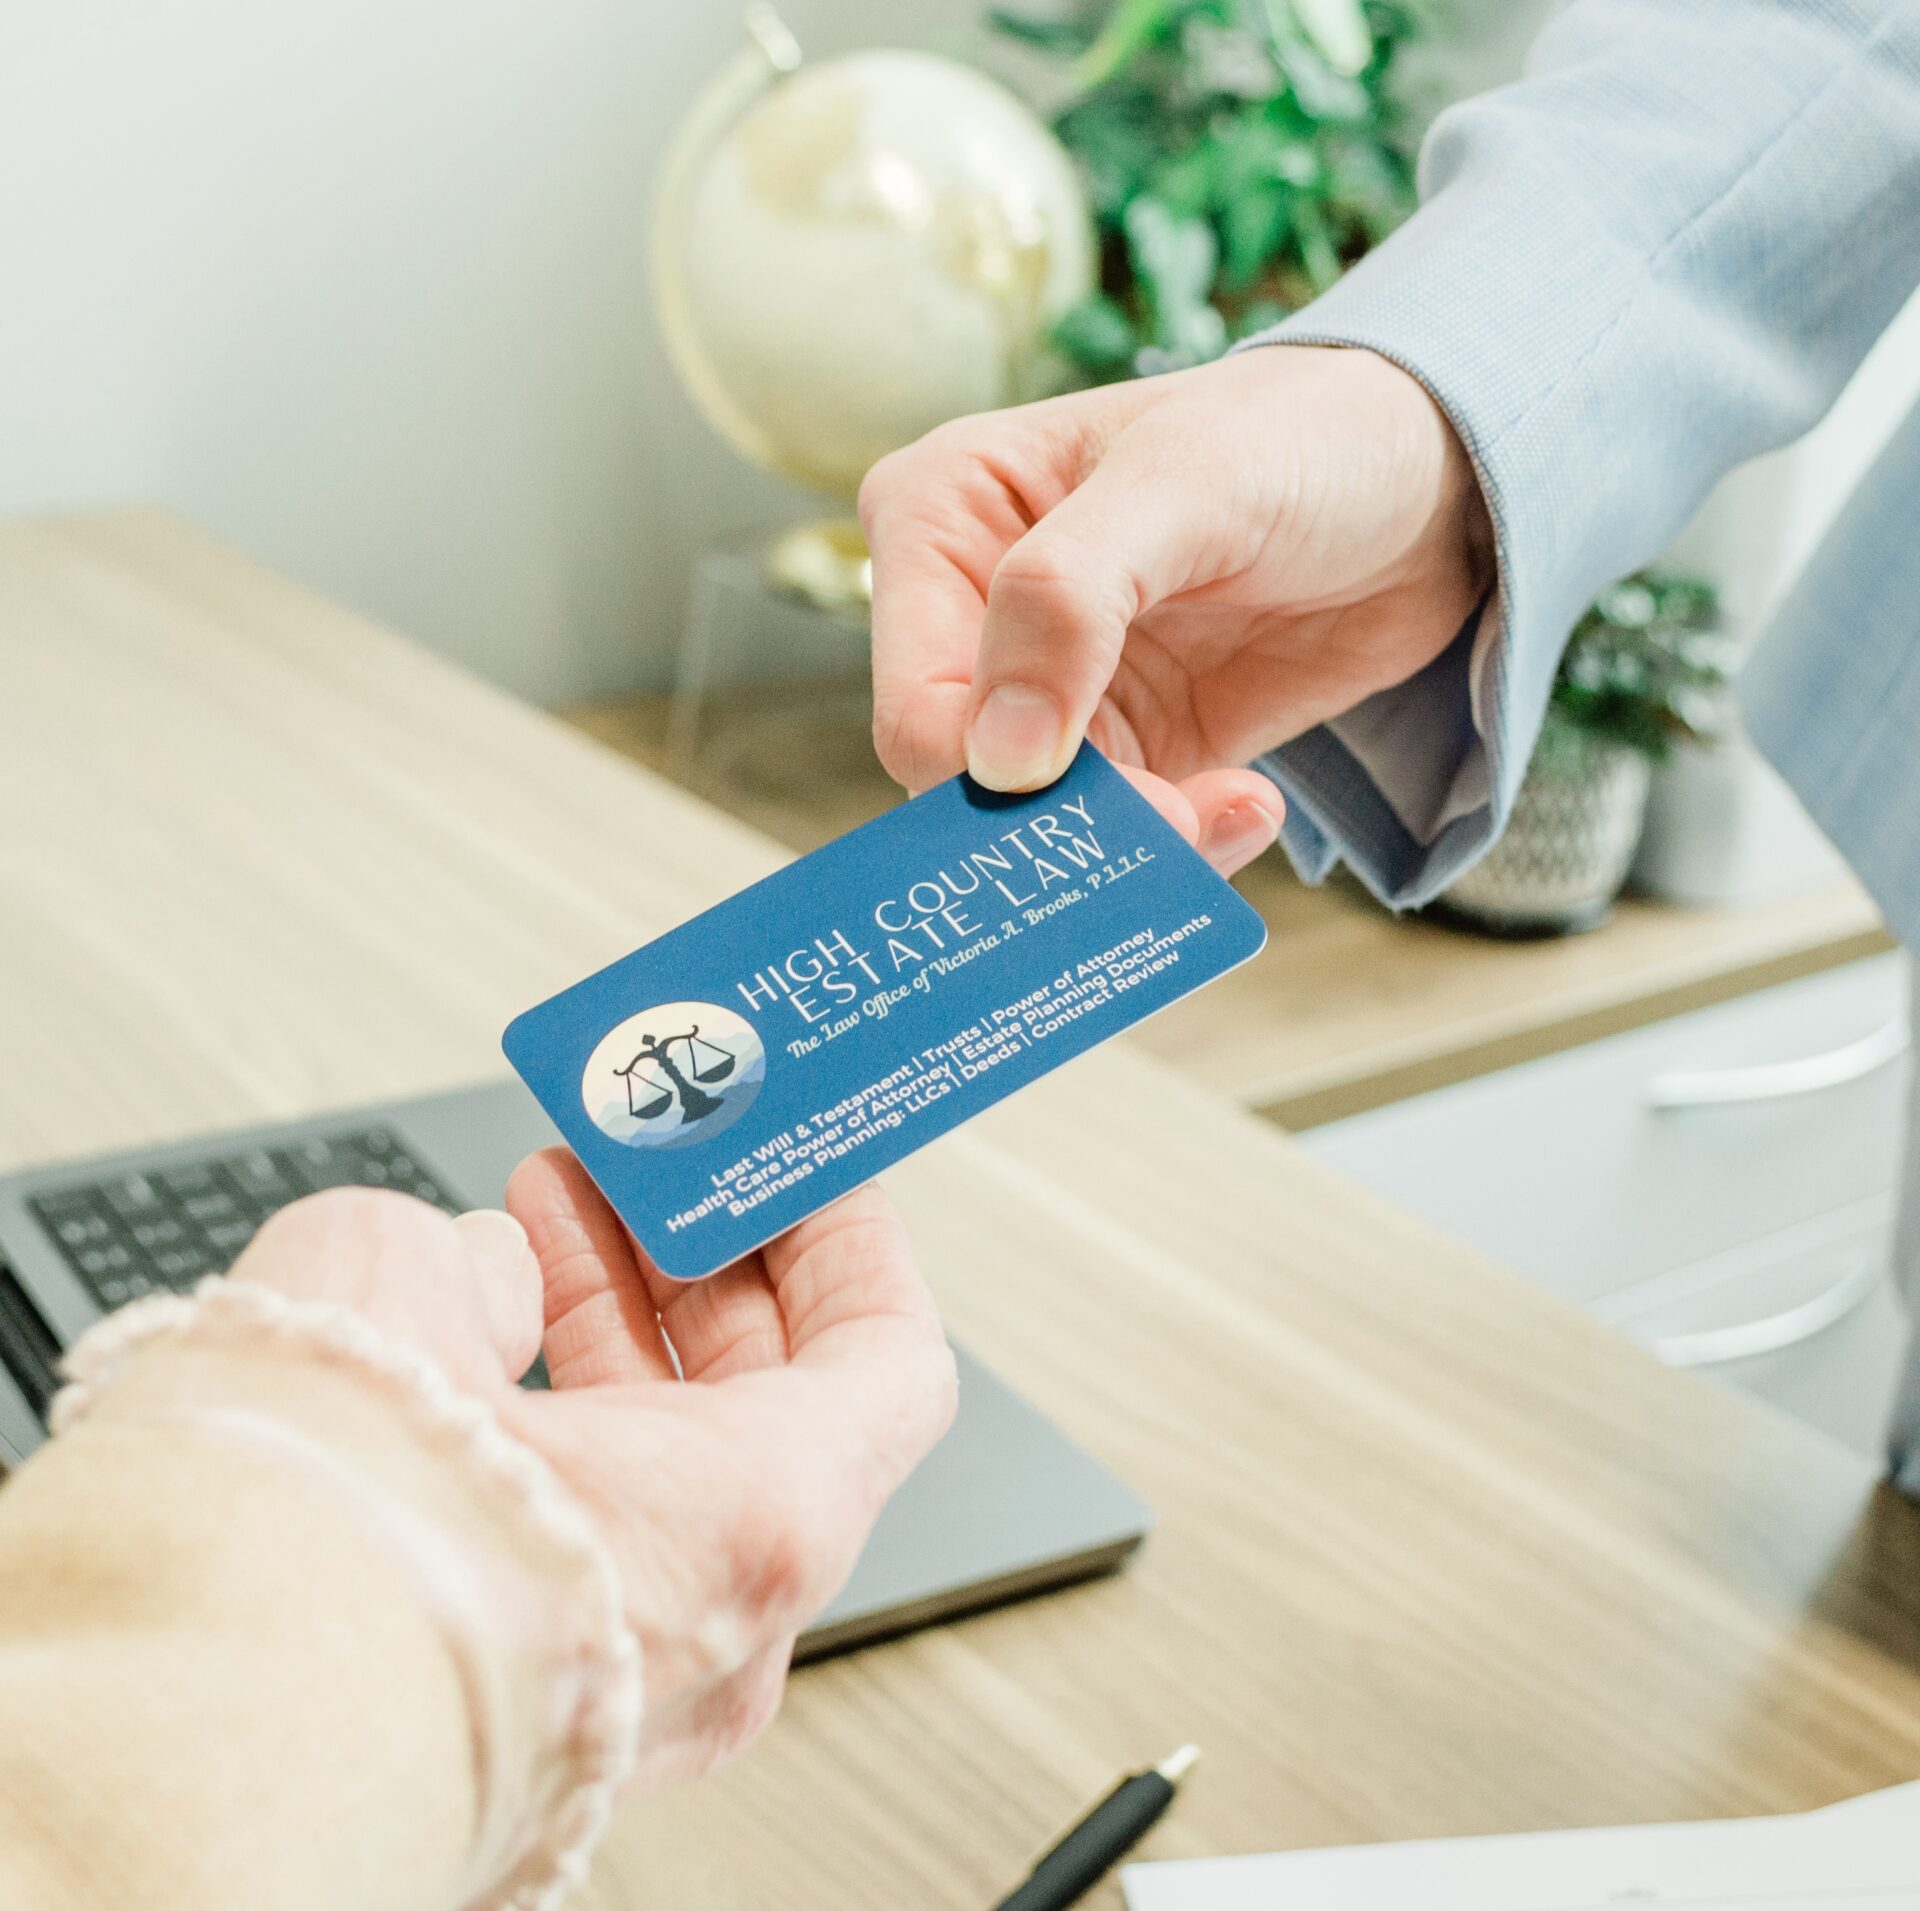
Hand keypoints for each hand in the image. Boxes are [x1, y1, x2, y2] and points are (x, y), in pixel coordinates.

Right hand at [227, 1163, 956, 1788]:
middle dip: (704, 1257)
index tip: (804, 1162)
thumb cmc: (318, 1540)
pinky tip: (487, 1309)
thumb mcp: (413, 1300)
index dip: (850, 1239)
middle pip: (768, 1400)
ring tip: (560, 1198)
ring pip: (666, 1457)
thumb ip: (490, 1273)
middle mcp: (717, 1624)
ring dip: (615, 1309)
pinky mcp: (534, 1690)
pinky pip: (587, 1524)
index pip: (890, 1361)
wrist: (175, 1732)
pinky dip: (553, 1403)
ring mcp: (626, 1671)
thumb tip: (497, 1282)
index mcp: (757, 1525)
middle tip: (663, 1164)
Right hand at [860, 345, 1494, 873]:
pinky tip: (1248, 805)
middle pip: (970, 785)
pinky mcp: (1130, 745)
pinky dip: (1182, 849)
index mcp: (941, 518)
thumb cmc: (1302, 432)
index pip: (919, 701)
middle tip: (1183, 825)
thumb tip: (998, 760)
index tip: (1116, 795)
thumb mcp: (1181, 484)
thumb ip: (1067, 600)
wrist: (1432, 475)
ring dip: (1137, 849)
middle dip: (1070, 828)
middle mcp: (973, 613)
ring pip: (1043, 830)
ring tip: (1237, 808)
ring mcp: (1052, 690)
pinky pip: (1119, 839)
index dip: (993, 774)